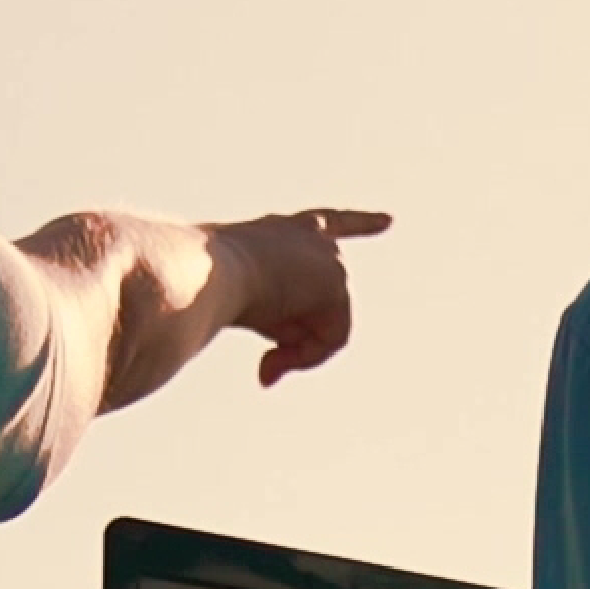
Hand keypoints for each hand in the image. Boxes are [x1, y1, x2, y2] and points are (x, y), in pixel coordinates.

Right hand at [210, 207, 388, 383]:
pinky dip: (305, 356)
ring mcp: (327, 258)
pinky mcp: (335, 283)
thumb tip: (272, 368)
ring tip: (263, 357)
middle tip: (267, 366)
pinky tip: (274, 353)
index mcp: (281, 231)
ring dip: (295, 352)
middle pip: (324, 306)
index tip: (389, 220)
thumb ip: (268, 326)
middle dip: (298, 345)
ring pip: (324, 330)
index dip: (361, 222)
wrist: (202, 271)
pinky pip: (332, 341)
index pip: (326, 222)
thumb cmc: (200, 284)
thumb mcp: (236, 304)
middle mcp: (310, 237)